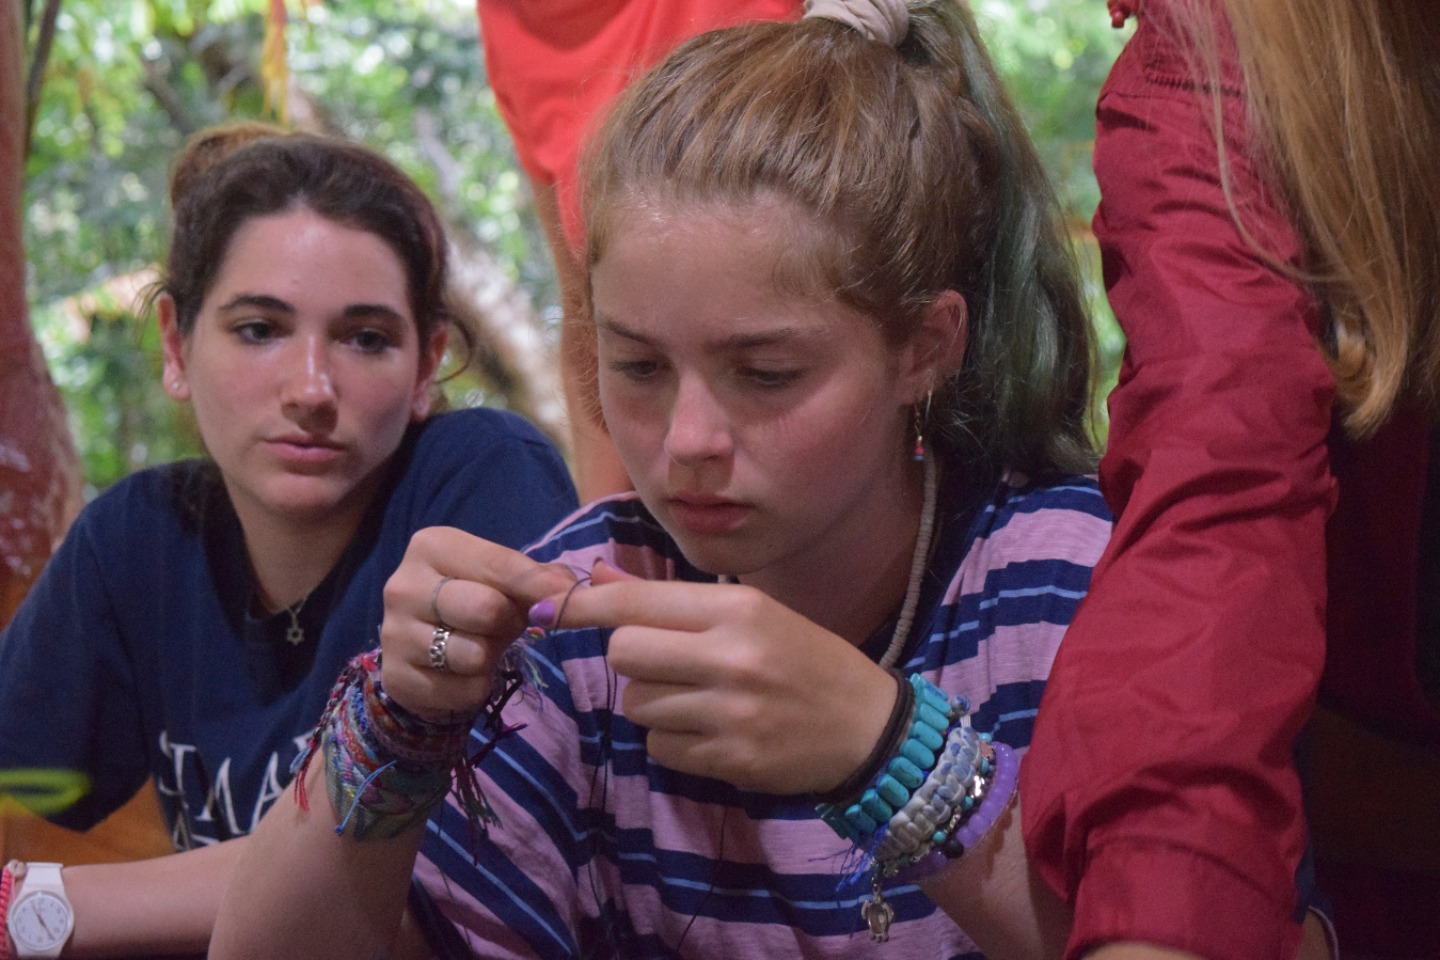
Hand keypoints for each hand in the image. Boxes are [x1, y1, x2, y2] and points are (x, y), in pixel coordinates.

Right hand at [379, 526, 576, 719]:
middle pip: (486, 609)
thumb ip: (536, 577)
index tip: (568, 596)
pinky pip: (465, 689)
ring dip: (490, 657)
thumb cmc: (469, 601)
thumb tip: (569, 588)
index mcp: (431, 546)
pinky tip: (462, 673)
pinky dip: (477, 686)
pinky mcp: (396, 677)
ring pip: (474, 654)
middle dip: (508, 622)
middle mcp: (404, 585)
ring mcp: (394, 633)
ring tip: (479, 646)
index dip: (540, 584)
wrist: (420, 651)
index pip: (498, 564)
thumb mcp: (498, 579)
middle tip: (506, 625)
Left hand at [544, 563, 897, 794]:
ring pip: (637, 704)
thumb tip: (597, 578)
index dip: (583, 606)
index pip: (636, 602)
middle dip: (630, 660)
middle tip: (664, 663)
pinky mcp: (729, 759)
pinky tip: (711, 730)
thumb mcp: (750, 614)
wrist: (868, 727)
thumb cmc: (805, 659)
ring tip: (698, 698)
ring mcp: (729, 712)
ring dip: (653, 702)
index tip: (546, 605)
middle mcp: (730, 656)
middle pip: (623, 653)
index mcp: (736, 609)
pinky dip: (672, 740)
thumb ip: (670, 600)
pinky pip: (660, 747)